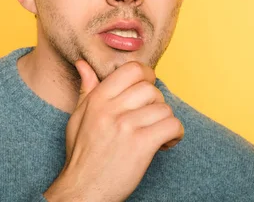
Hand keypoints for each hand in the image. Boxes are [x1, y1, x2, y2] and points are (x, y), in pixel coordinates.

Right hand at [43, 59, 183, 201]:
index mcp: (97, 99)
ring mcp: (126, 126)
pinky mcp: (140, 145)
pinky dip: (175, 134)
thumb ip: (86, 89)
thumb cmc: (82, 154)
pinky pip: (171, 125)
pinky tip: (165, 143)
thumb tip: (83, 64)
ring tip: (157, 134)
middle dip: (157, 103)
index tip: (148, 90)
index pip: (131, 70)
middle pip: (150, 89)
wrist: (83, 190)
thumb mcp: (78, 117)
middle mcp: (111, 109)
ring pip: (163, 107)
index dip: (146, 77)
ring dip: (166, 121)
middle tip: (151, 118)